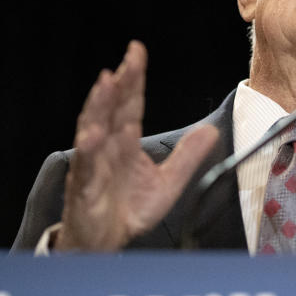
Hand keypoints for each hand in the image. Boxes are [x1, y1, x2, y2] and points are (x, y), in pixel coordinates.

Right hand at [56, 41, 217, 250]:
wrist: (106, 244)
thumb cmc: (129, 210)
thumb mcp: (168, 183)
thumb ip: (187, 157)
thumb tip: (211, 130)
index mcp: (126, 142)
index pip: (130, 104)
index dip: (134, 78)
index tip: (136, 51)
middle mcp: (107, 147)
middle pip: (112, 109)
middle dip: (119, 84)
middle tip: (127, 60)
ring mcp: (93, 165)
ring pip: (93, 129)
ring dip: (98, 106)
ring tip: (106, 83)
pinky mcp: (84, 188)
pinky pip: (85, 167)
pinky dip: (87, 150)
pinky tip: (92, 134)